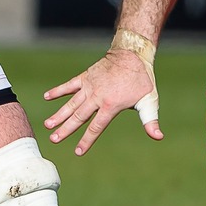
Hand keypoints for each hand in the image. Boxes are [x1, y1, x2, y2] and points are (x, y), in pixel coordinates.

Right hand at [43, 47, 161, 155]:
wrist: (132, 54)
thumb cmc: (142, 80)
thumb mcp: (149, 101)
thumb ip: (150, 121)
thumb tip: (158, 137)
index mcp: (110, 106)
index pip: (96, 127)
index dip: (87, 140)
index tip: (78, 151)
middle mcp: (97, 97)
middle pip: (78, 117)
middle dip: (66, 130)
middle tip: (54, 140)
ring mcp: (89, 86)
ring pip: (71, 103)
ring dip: (59, 114)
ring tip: (48, 125)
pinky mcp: (85, 77)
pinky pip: (69, 85)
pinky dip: (58, 91)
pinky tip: (47, 97)